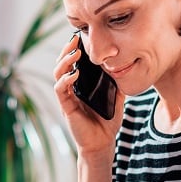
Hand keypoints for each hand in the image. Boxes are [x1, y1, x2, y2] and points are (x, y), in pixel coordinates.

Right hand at [54, 34, 124, 155]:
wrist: (103, 143)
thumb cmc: (107, 122)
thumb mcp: (115, 98)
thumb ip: (116, 83)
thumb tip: (123, 67)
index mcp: (80, 85)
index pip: (72, 63)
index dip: (73, 50)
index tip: (80, 38)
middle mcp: (71, 89)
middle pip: (62, 65)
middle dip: (66, 51)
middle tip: (75, 40)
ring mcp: (67, 98)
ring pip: (58, 74)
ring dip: (64, 62)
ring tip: (74, 53)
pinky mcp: (66, 107)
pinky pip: (60, 90)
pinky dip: (66, 80)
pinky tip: (74, 74)